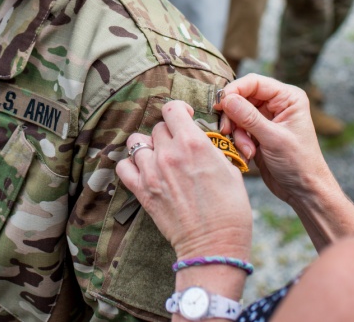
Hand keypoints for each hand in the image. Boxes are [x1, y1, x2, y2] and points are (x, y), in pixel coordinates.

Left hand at [116, 101, 252, 260]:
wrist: (214, 244)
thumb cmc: (230, 210)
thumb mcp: (230, 170)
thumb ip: (210, 149)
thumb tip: (201, 142)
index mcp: (193, 143)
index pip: (172, 109)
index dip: (178, 110)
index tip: (184, 116)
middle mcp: (169, 153)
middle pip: (157, 127)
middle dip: (168, 133)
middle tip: (178, 146)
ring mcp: (152, 171)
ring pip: (136, 142)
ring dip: (148, 146)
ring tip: (158, 156)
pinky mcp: (142, 191)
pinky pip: (123, 166)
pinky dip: (130, 165)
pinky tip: (142, 169)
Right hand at [216, 74, 329, 207]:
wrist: (303, 190)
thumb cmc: (298, 163)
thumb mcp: (273, 138)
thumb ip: (248, 117)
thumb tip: (226, 98)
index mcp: (288, 97)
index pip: (254, 82)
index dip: (235, 90)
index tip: (220, 105)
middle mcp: (277, 103)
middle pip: (242, 97)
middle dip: (233, 115)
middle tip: (227, 131)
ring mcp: (266, 118)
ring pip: (237, 114)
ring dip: (237, 132)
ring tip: (247, 149)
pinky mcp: (257, 132)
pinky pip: (238, 128)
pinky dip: (238, 140)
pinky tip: (248, 154)